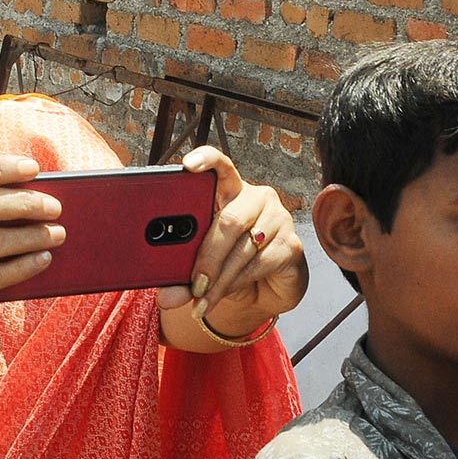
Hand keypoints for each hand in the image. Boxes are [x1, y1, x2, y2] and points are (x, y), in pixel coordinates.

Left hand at [156, 146, 307, 335]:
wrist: (265, 288)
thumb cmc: (229, 265)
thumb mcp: (201, 268)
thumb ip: (182, 278)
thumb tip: (165, 297)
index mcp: (229, 192)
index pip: (221, 166)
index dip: (207, 160)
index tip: (188, 165)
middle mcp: (256, 198)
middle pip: (229, 220)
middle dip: (208, 257)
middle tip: (195, 284)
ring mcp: (278, 218)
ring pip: (243, 247)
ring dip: (220, 279)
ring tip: (204, 299)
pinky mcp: (292, 244)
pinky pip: (260, 263)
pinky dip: (238, 283)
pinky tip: (225, 293)